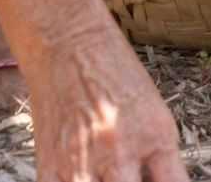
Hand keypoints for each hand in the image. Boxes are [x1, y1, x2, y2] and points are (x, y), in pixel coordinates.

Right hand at [31, 0, 186, 181]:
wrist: (68, 41)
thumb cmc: (114, 72)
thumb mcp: (155, 112)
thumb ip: (161, 159)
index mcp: (155, 136)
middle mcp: (120, 151)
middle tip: (129, 177)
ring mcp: (82, 160)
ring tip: (105, 177)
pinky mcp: (49, 164)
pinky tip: (80, 178)